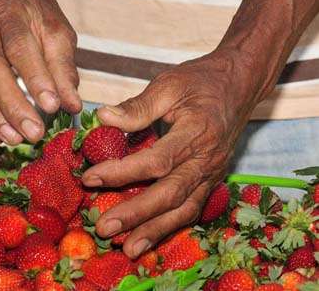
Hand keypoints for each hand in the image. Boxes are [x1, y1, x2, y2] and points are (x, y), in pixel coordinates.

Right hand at [0, 0, 80, 144]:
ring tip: (16, 139)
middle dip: (13, 107)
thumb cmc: (37, 22)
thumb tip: (71, 106)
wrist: (8, 6)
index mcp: (8, 15)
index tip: (52, 107)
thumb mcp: (58, 35)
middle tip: (34, 133)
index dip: (35, 79)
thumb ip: (64, 69)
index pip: (19, 48)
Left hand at [81, 49, 260, 258]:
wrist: (240, 84)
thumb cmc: (201, 82)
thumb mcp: (169, 84)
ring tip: (128, 248)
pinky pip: (190, 209)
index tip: (89, 178)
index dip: (121, 172)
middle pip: (170, 193)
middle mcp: (207, 159)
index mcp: (196, 132)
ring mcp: (211, 174)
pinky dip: (170, 226)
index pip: (156, 160)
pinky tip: (148, 237)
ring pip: (184, 209)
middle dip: (136, 214)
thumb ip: (137, 106)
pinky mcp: (210, 181)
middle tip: (104, 228)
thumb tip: (102, 118)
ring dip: (155, 231)